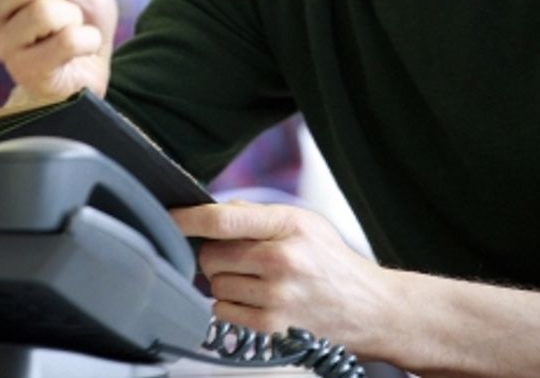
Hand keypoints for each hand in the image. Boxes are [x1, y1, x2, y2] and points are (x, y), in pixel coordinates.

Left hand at [171, 201, 391, 356]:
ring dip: (224, 282)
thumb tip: (210, 212)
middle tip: (235, 257)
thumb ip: (258, 214)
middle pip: (211, 255)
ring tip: (255, 280)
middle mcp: (282, 260)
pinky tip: (256, 299)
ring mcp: (276, 297)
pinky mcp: (272, 327)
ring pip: (215, 285)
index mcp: (289, 225)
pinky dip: (231, 305)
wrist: (369, 309)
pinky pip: (223, 312)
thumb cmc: (333, 262)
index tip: (169, 216)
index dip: (188, 218)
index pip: (224, 219)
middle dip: (214, 255)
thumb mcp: (304, 222)